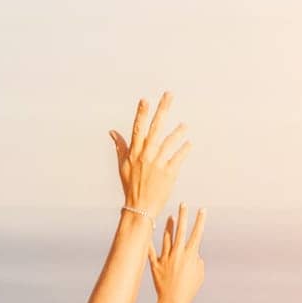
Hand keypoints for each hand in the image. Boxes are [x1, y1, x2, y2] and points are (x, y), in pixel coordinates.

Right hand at [109, 93, 189, 218]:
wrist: (140, 207)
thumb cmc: (131, 186)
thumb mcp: (122, 165)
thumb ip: (120, 146)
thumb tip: (112, 131)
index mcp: (135, 153)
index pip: (138, 128)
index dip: (141, 113)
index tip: (146, 99)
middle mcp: (146, 156)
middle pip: (155, 128)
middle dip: (163, 110)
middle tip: (169, 95)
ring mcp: (158, 164)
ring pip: (170, 142)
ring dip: (178, 131)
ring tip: (185, 125)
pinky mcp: (169, 174)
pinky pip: (179, 157)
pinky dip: (184, 150)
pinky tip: (189, 143)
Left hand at [148, 203, 205, 302]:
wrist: (173, 302)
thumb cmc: (189, 290)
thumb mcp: (199, 275)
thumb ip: (198, 262)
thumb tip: (195, 254)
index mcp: (190, 255)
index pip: (197, 233)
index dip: (200, 221)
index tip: (202, 210)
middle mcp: (178, 253)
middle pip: (181, 230)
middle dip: (183, 216)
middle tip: (183, 204)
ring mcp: (166, 258)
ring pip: (167, 238)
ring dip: (169, 226)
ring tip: (171, 217)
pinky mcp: (156, 264)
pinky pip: (151, 251)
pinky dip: (148, 242)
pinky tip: (146, 231)